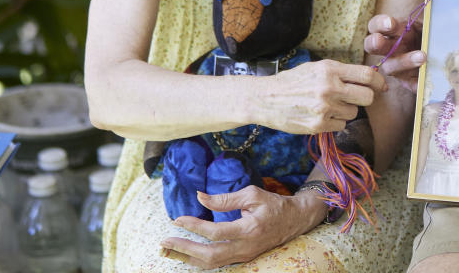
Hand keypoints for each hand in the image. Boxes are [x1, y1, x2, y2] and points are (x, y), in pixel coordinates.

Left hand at [160, 186, 323, 268]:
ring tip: (168, 250)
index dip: (195, 226)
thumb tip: (200, 197)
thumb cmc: (273, 204)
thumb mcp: (251, 194)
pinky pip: (216, 263)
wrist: (294, 221)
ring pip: (211, 264)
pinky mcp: (242, 259)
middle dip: (184, 249)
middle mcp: (246, 247)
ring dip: (187, 258)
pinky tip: (185, 254)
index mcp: (249, 229)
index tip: (178, 219)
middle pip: (209, 256)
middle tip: (165, 242)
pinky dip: (197, 260)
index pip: (216, 232)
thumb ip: (225, 199)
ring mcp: (244, 256)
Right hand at [259, 59, 387, 133]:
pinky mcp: (318, 125)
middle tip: (353, 98)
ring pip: (353, 113)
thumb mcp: (316, 68)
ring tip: (327, 106)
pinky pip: (341, 126)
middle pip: (367, 97)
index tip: (382, 86)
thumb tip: (369, 78)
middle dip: (364, 99)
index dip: (379, 81)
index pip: (367, 75)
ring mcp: (324, 108)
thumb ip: (341, 72)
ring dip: (345, 111)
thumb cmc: (293, 82)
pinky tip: (320, 116)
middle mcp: (329, 87)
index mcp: (330, 69)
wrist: (265, 98)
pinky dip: (334, 123)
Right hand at [363, 14, 424, 91]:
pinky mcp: (408, 82)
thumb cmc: (431, 36)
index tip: (390, 23)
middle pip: (372, 46)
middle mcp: (389, 49)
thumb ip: (427, 22)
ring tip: (422, 57)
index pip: (376, 25)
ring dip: (404, 61)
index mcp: (392, 31)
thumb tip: (431, 21)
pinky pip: (409, 84)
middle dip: (374, 43)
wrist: (441, 55)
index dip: (380, 24)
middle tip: (379, 41)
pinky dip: (416, 82)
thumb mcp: (428, 26)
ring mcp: (396, 67)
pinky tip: (424, 80)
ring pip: (390, 67)